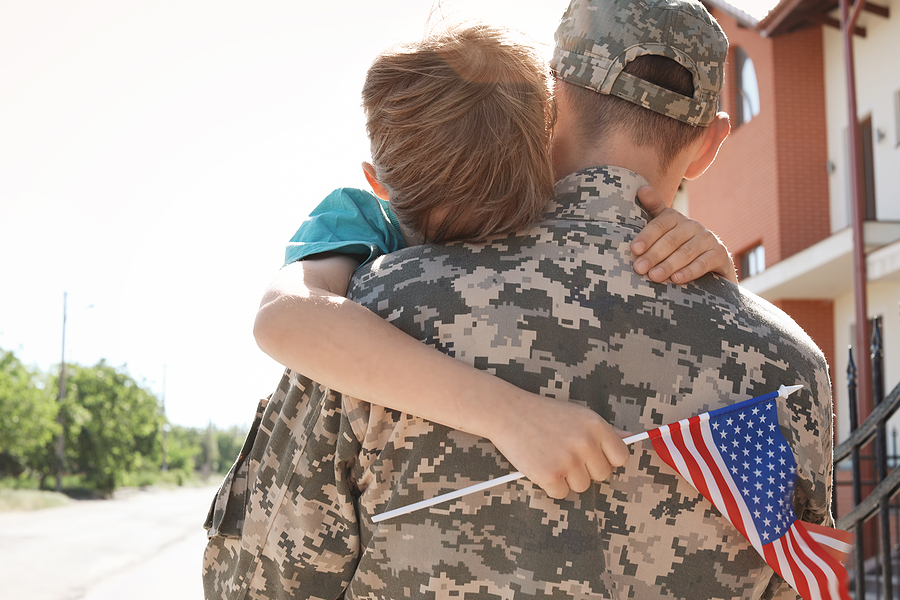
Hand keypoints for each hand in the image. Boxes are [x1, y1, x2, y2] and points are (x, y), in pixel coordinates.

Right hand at [488, 394, 631, 499]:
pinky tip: (540, 465)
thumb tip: (631, 437)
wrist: (508, 412)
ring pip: (582, 486)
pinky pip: (561, 494)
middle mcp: (586, 443)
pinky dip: (550, 485)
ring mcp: (568, 461)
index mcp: (596, 426)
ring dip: (568, 478)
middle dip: (586, 469)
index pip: (621, 457)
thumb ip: (605, 430)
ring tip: (551, 457)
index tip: (592, 455)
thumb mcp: (579, 414)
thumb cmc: (544, 414)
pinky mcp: (550, 476)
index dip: (607, 459)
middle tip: (565, 453)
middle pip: (602, 475)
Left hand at [631, 186, 737, 284]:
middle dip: (654, 254)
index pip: (660, 224)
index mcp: (676, 218)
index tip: (634, 249)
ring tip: (654, 277)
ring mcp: (708, 239)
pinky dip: (689, 271)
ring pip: (686, 252)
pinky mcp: (720, 254)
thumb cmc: (677, 247)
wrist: (709, 264)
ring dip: (669, 265)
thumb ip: (652, 210)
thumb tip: (641, 189)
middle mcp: (693, 226)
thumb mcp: (664, 229)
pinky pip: (703, 263)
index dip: (647, 236)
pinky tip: (676, 280)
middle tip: (639, 268)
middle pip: (671, 240)